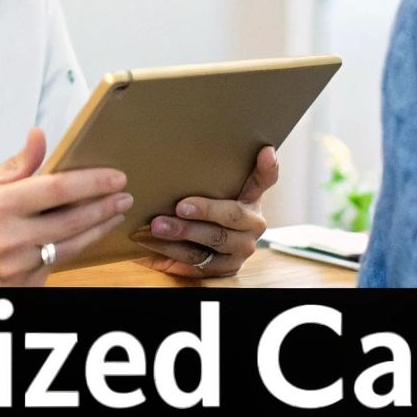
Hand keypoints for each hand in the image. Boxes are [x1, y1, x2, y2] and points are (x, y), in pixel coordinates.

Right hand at [0, 128, 129, 285]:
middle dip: (104, 208)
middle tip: (123, 197)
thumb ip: (18, 164)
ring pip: (69, 247)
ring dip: (95, 231)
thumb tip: (40, 137)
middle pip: (73, 221)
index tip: (116, 177)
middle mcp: (9, 238)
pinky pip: (52, 268)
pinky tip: (81, 238)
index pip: (60, 189)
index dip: (94, 182)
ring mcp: (13, 267)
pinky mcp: (16, 288)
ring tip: (111, 216)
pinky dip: (68, 251)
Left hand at [131, 146, 275, 277]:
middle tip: (180, 206)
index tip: (265, 151)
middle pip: (232, 215)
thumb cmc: (209, 208)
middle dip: (204, 210)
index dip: (267, 167)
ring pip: (211, 241)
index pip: (265, 179)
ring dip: (181, 233)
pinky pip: (195, 262)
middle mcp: (254, 224)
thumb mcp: (216, 189)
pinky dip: (170, 253)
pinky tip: (149, 243)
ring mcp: (241, 249)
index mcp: (253, 198)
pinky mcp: (225, 268)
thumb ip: (217, 171)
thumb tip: (232, 148)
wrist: (213, 247)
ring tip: (156, 226)